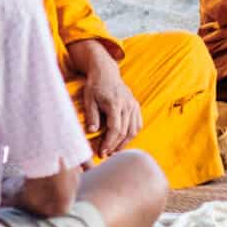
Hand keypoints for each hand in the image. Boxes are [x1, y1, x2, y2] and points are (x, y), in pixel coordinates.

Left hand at [70, 41, 141, 158]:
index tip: (102, 152)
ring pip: (133, 130)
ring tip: (114, 150)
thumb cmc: (95, 85)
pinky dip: (132, 134)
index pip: (116, 129)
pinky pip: (137, 124)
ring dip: (125, 143)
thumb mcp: (89, 99)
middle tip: (106, 154)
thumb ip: (92, 115)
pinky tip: (123, 140)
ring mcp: (133, 105)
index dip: (109, 143)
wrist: (106, 71)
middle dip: (115, 146)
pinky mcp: (135, 105)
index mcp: (115, 103)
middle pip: (125, 132)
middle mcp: (127, 105)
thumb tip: (92, 131)